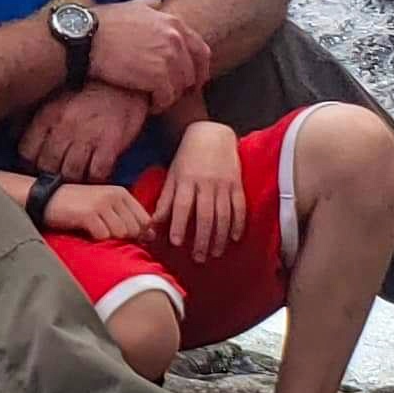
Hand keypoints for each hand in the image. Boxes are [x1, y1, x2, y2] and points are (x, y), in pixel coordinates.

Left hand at [17, 82, 150, 180]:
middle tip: (56, 176)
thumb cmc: (88, 89)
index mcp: (48, 115)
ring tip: (75, 178)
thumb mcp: (55, 96)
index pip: (27, 151)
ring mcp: (87, 137)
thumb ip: (33, 115)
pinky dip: (95, 178)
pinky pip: (97, 173)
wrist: (124, 80)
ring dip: (72, 179)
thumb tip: (13, 133)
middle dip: (50, 174)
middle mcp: (64, 128)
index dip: (29, 163)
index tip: (35, 166)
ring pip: (71, 174)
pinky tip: (95, 174)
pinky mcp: (110, 144)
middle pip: (47, 166)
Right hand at [41, 183, 151, 244]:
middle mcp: (114, 196)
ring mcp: (102, 204)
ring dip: (108, 238)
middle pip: (135, 229)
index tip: (124, 237)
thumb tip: (151, 235)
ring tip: (93, 231)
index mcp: (121, 192)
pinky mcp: (89, 214)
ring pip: (120, 234)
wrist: (45, 199)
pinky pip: (103, 236)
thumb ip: (127, 217)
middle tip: (104, 233)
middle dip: (123, 237)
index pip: (145, 219)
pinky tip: (85, 231)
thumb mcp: (104, 206)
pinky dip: (95, 239)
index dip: (138, 233)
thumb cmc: (76, 206)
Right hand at [88, 0, 212, 99]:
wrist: (85, 38)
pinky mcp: (157, 77)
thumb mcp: (130, 6)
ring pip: (180, 87)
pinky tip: (148, 105)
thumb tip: (158, 2)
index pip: (200, 50)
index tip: (191, 81)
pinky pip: (167, 98)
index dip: (198, 69)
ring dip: (168, 96)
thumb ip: (149, 5)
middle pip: (192, 72)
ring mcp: (168, 59)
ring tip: (154, 100)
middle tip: (169, 94)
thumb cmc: (102, 23)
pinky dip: (159, 105)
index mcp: (173, 23)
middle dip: (182, 85)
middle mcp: (176, 40)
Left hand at [154, 121, 244, 258]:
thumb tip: (153, 224)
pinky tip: (234, 238)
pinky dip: (238, 223)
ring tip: (214, 253)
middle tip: (198, 258)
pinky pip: (240, 207)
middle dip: (202, 239)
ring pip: (223, 214)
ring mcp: (224, 184)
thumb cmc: (188, 158)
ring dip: (220, 237)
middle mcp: (206, 183)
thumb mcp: (173, 176)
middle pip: (205, 215)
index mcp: (186, 180)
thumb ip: (165, 200)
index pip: (182, 205)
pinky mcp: (237, 183)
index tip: (176, 243)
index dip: (179, 224)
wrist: (212, 134)